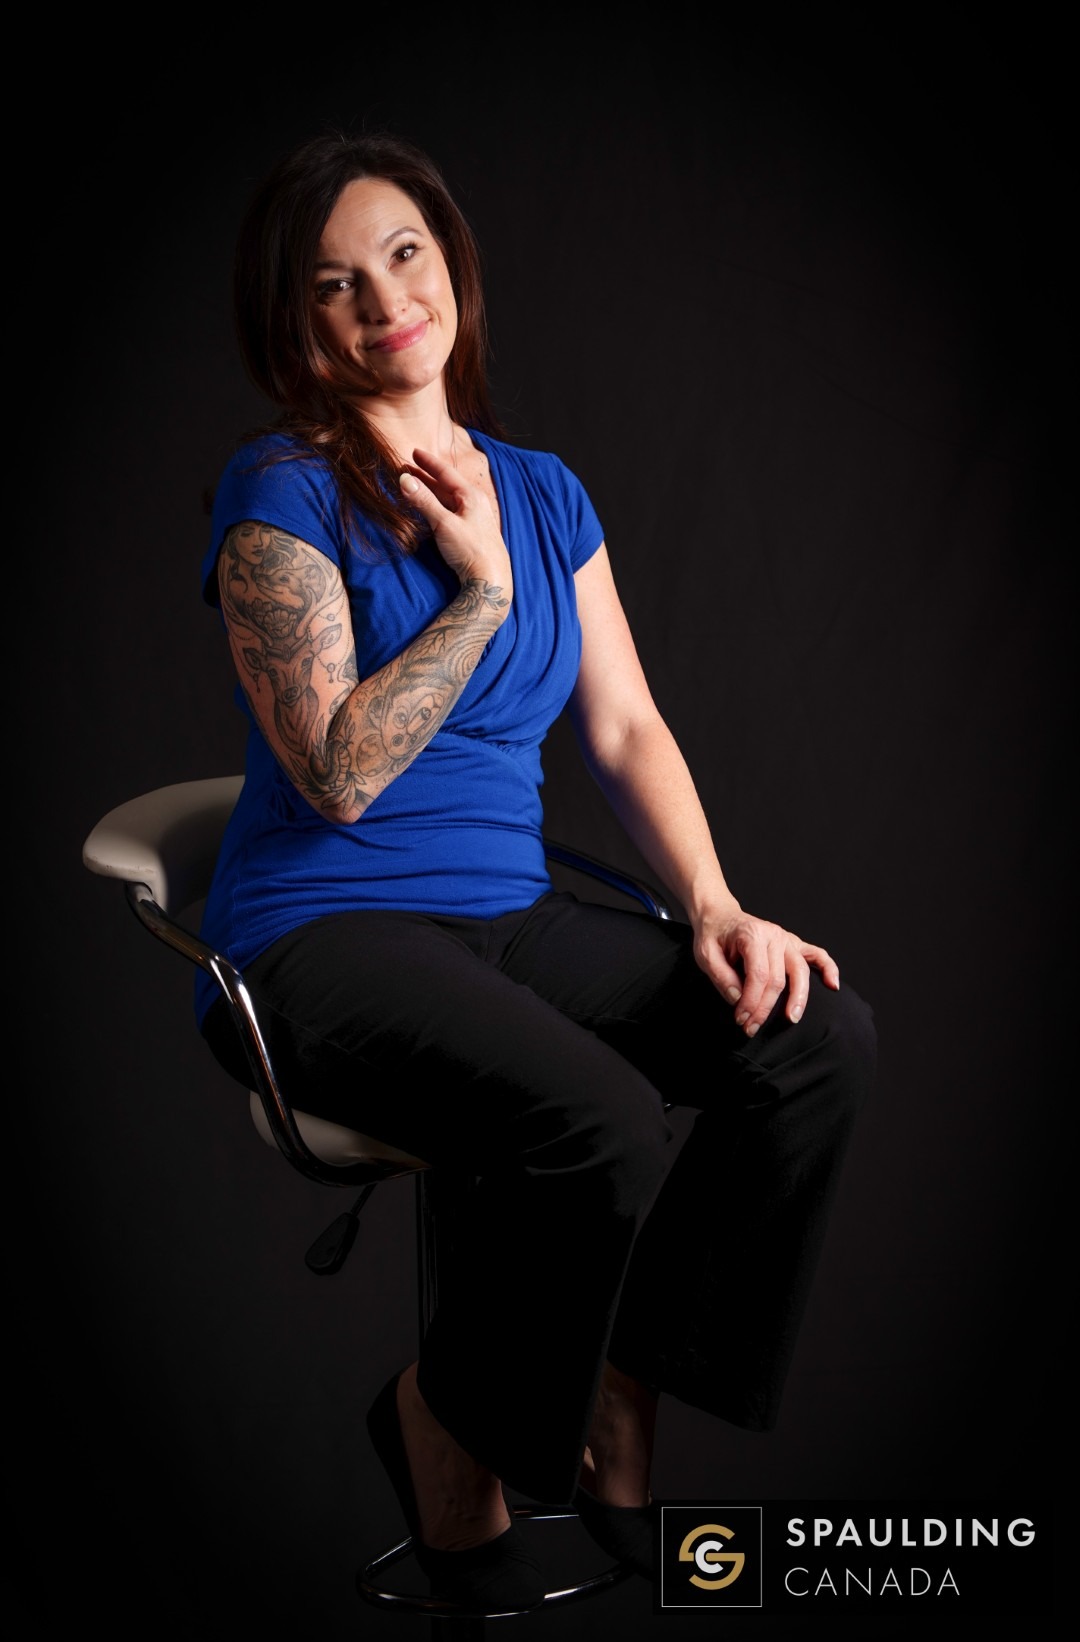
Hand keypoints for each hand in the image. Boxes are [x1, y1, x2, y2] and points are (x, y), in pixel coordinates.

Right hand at [399, 446, 511, 595]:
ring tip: (415, 485)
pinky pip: (451, 511)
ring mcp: (474, 519)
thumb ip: (424, 501)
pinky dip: (437, 505)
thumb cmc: (471, 551)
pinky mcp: (471, 533)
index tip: (414, 452)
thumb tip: (404, 479)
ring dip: (431, 491)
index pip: (446, 472)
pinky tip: (432, 508)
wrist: (491, 581)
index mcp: (471, 496)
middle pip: (446, 485)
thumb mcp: (444, 524)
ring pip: (448, 499)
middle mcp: (475, 504)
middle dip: (426, 476)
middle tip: (408, 468)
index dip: (428, 462)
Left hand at [692, 905, 839, 1036]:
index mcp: (752, 934)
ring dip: (798, 998)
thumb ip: (720, 977)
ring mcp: (786, 939)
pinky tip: (832, 986)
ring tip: (792, 1019)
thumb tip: (738, 999)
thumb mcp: (704, 955)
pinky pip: (817, 955)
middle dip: (765, 1008)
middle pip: (778, 979)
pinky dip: (828, 969)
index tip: (741, 1019)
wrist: (720, 915)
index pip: (758, 974)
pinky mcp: (793, 944)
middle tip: (752, 1027)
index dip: (751, 1001)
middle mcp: (774, 935)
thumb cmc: (713, 935)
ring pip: (800, 971)